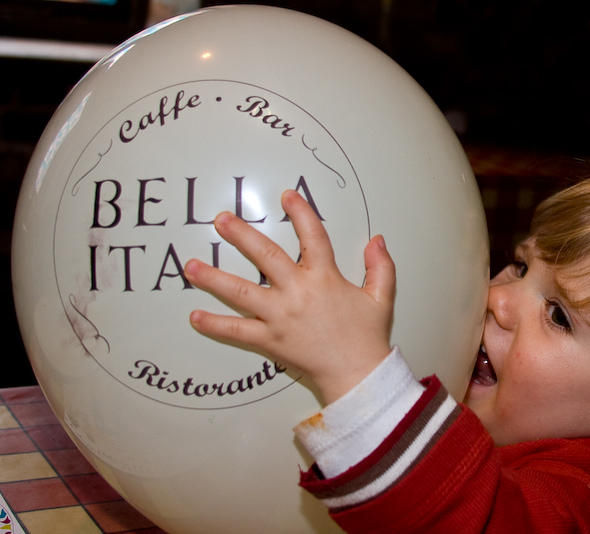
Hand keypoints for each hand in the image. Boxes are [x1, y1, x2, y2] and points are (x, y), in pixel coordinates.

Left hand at [184, 190, 395, 404]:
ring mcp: (280, 316)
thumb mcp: (382, 297)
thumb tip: (376, 240)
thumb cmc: (367, 337)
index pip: (312, 236)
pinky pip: (237, 331)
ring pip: (241, 292)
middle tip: (221, 220)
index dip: (300, 213)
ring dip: (214, 277)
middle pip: (264, 256)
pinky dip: (215, 324)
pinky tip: (195, 316)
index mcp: (325, 278)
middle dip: (241, 235)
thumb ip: (381, 266)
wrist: (358, 374)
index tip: (287, 196)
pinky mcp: (270, 340)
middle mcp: (298, 292)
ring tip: (191, 265)